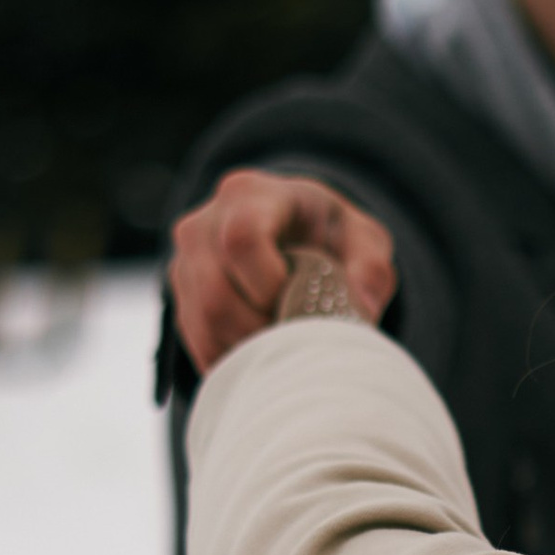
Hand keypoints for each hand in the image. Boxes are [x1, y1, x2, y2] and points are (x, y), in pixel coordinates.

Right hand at [169, 169, 398, 367]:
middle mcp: (205, 223)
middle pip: (215, 291)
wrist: (297, 236)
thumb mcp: (364, 239)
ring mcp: (186, 262)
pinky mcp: (183, 297)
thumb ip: (371, 268)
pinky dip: (232, 359)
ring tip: (284, 349)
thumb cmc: (330, 236)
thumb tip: (360, 308)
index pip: (241, 238)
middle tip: (296, 338)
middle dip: (261, 328)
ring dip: (247, 348)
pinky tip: (264, 357)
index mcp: (252, 195)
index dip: (269, 283)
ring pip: (203, 322)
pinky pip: (198, 341)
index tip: (298, 300)